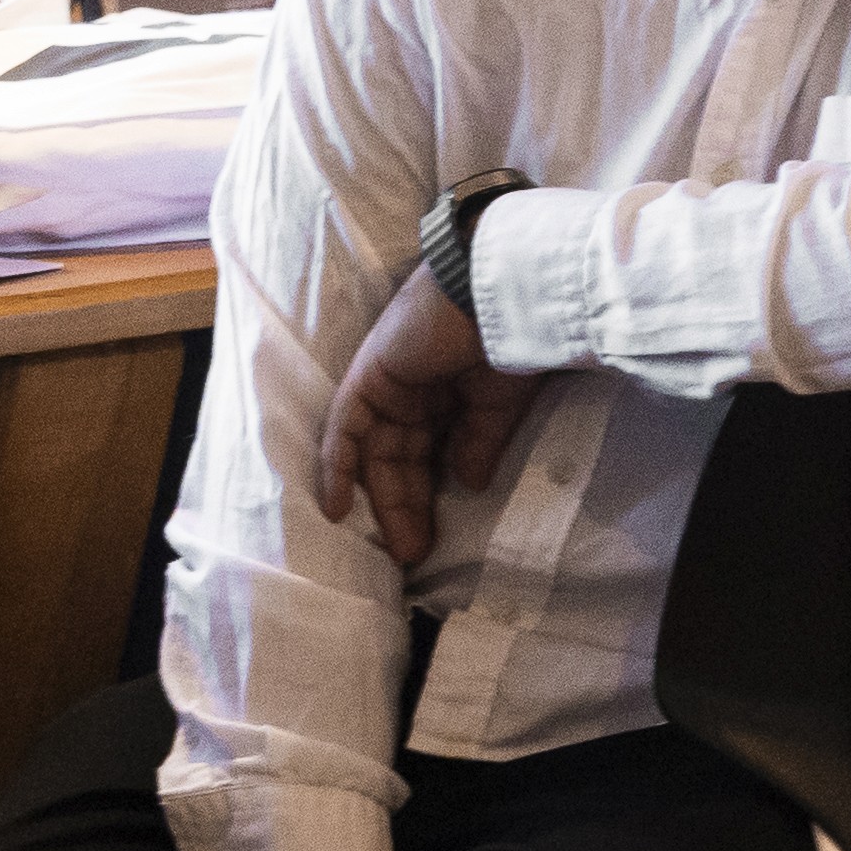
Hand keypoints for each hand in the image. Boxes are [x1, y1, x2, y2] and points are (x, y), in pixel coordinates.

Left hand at [302, 261, 553, 574]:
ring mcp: (387, 380)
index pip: (425, 452)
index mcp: (442, 390)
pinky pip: (345, 428)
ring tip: (400, 547)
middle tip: (415, 553)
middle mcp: (410, 387)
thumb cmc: (511, 343)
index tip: (433, 541)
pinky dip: (338, 466)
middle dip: (406, 506)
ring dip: (383, 499)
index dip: (426, 497)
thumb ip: (478, 443)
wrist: (505, 296)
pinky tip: (338, 509)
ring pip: (376, 450)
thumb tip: (468, 483)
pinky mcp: (370, 375)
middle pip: (398, 456)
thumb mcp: (498, 407)